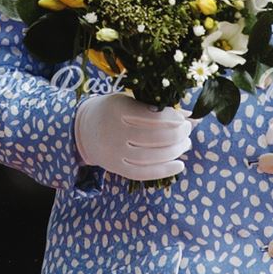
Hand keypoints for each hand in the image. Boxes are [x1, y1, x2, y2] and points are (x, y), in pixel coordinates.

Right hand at [74, 93, 192, 180]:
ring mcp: (115, 153)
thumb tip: (188, 115)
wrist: (84, 130)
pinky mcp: (117, 168)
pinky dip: (164, 171)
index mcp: (119, 109)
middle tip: (188, 129)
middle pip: (154, 137)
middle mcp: (116, 132)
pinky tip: (180, 165)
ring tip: (186, 143)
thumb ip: (154, 107)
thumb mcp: (129, 100)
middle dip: (177, 134)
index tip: (184, 117)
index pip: (152, 116)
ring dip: (175, 151)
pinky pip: (143, 173)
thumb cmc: (112, 111)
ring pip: (152, 156)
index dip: (173, 118)